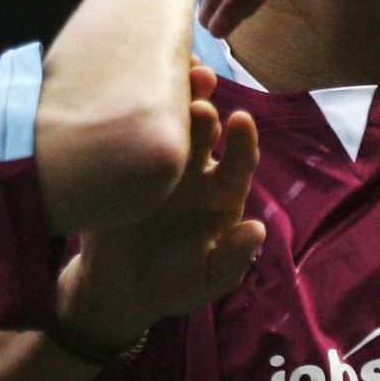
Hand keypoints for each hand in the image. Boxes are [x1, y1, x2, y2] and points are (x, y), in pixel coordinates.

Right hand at [56, 63, 266, 349]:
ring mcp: (157, 164)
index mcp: (222, 192)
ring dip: (172, 104)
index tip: (241, 120)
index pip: (239, 159)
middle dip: (203, 113)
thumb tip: (257, 230)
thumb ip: (234, 258)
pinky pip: (127, 138)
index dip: (242, 140)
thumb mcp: (209, 280)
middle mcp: (194, 170)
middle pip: (203, 132)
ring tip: (171, 87)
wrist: (122, 292)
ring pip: (167, 126)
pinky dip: (128, 117)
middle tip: (199, 105)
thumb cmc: (176, 286)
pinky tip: (124, 98)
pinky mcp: (123, 167)